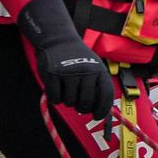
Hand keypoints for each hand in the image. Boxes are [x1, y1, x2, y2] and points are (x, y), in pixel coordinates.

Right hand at [17, 0, 113, 119]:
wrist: (58, 40)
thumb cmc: (78, 58)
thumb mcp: (94, 67)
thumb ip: (98, 86)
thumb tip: (101, 112)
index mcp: (99, 70)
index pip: (105, 95)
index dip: (102, 109)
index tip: (98, 117)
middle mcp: (86, 72)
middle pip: (86, 102)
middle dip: (82, 108)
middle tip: (79, 105)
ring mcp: (68, 73)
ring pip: (70, 102)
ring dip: (68, 102)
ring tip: (68, 91)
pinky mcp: (52, 75)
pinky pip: (55, 98)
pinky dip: (56, 99)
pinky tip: (57, 91)